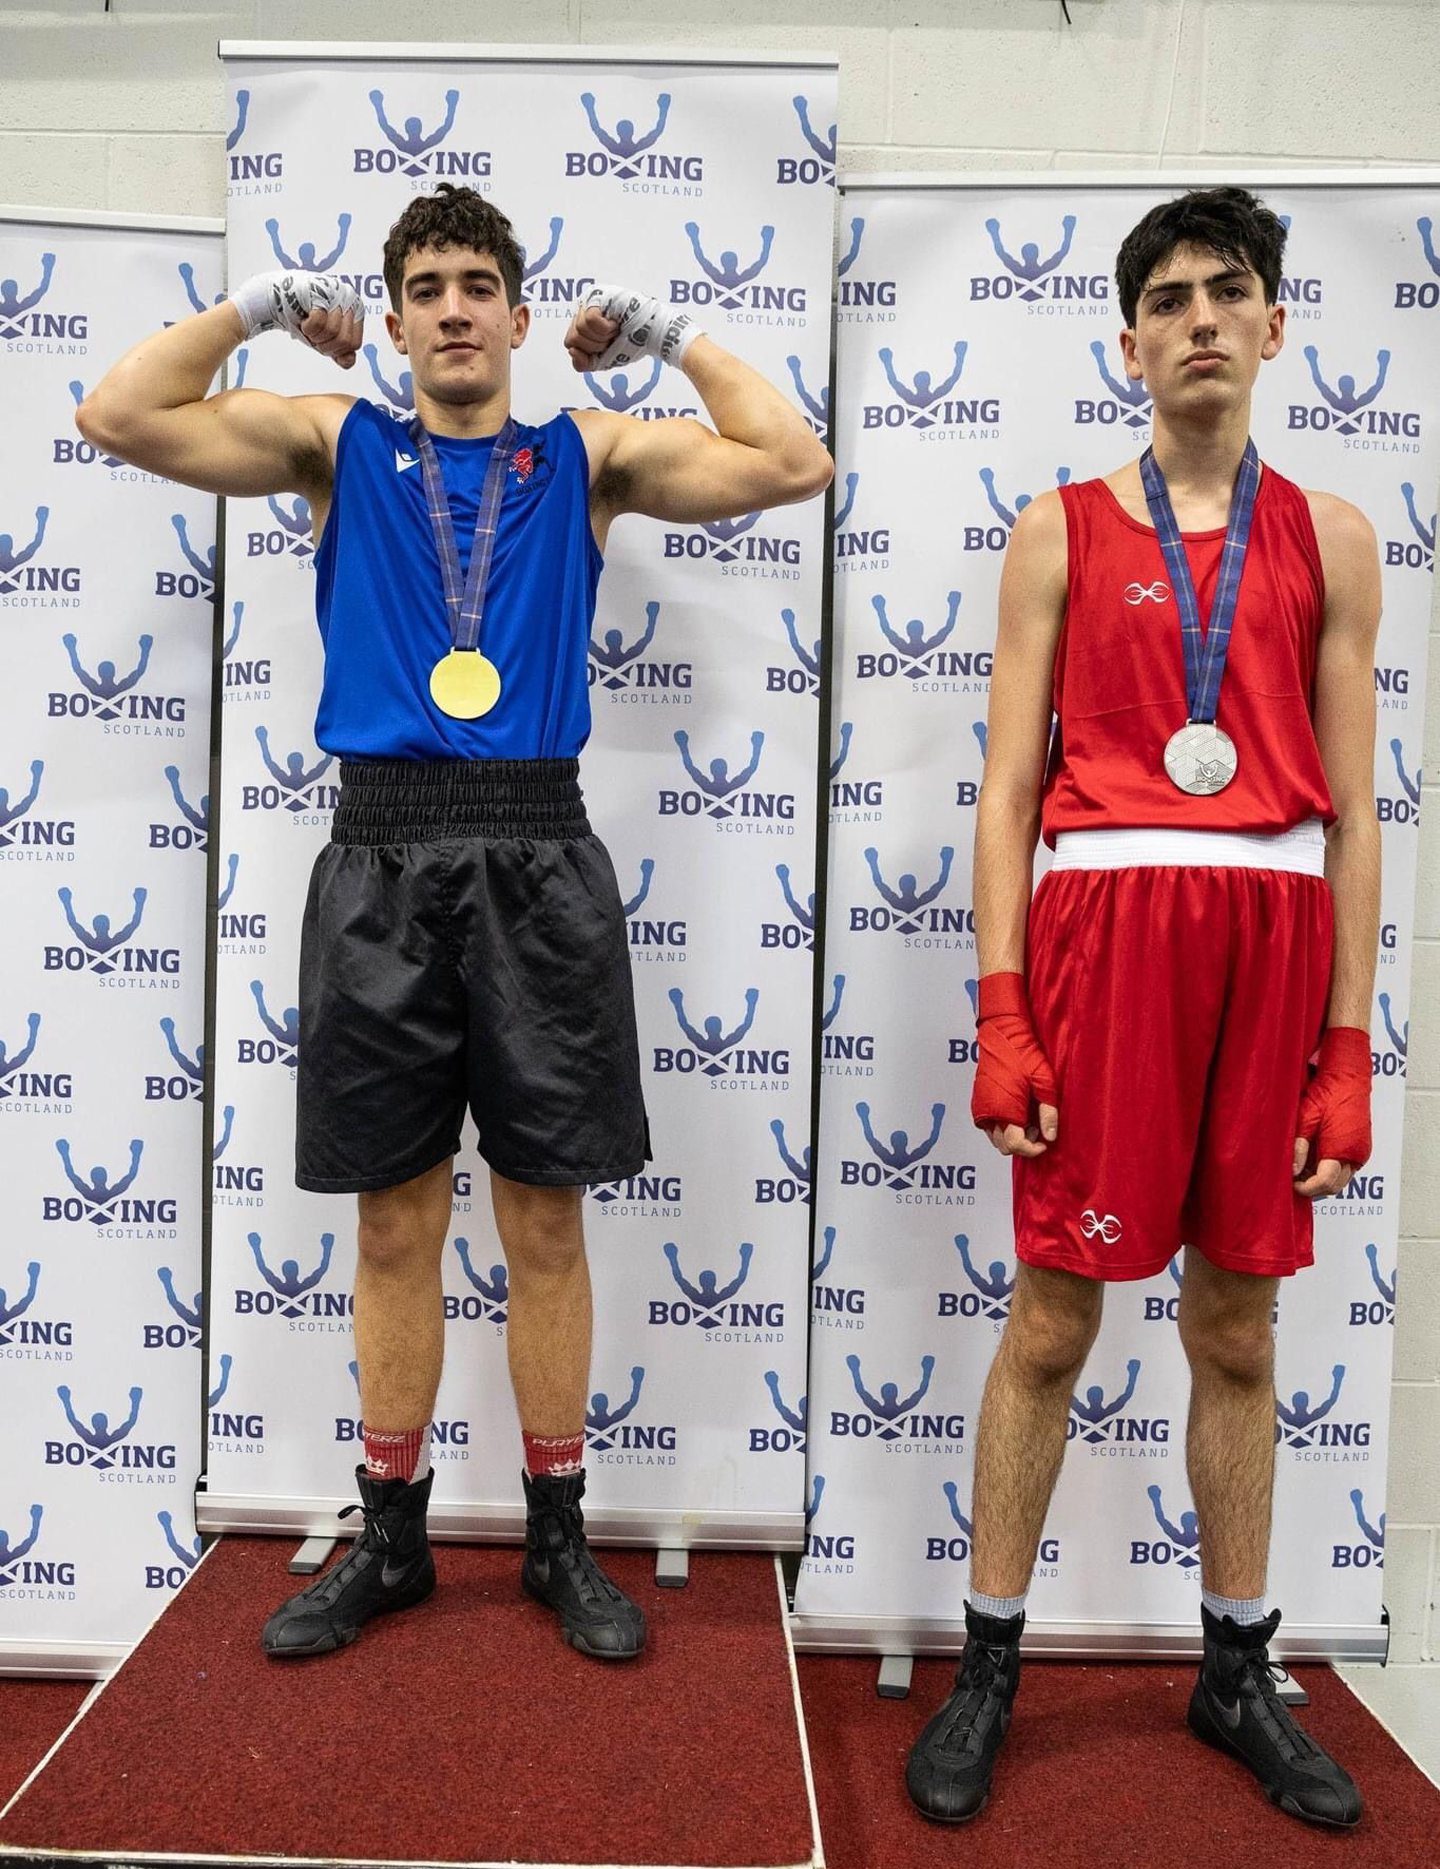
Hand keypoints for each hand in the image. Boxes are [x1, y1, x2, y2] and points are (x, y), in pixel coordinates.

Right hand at [296, 293, 362, 370]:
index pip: (354, 344)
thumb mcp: (326, 337)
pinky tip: (304, 318)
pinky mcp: (320, 290)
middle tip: (314, 333)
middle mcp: (350, 299)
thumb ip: (340, 352)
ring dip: (314, 335)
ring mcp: (336, 293)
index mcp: (356, 310)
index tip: (323, 341)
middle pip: (345, 340)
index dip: (336, 349)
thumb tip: (348, 360)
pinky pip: (318, 321)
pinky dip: (308, 326)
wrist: (279, 296)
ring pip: (332, 331)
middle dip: (324, 344)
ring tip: (308, 324)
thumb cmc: (303, 315)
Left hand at [566, 283, 699, 371]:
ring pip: (580, 329)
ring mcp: (589, 299)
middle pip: (572, 338)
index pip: (570, 343)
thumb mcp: (602, 360)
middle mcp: (582, 307)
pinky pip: (589, 320)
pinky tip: (616, 322)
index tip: (608, 345)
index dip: (590, 351)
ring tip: (616, 328)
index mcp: (581, 322)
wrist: (654, 334)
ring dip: (603, 336)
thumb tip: (571, 350)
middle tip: (613, 337)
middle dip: (596, 345)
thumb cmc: (632, 343)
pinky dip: (605, 328)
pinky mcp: (597, 294)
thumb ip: (583, 363)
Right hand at [971, 972, 1058, 1158]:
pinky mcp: (978, 1102)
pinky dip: (1003, 1126)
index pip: (1015, 1145)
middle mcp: (988, 1113)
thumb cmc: (1022, 1054)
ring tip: (1028, 1119)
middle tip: (1038, 1129)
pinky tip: (1016, 1112)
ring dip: (1012, 1136)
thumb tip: (1051, 1136)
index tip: (1045, 1143)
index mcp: (1004, 1110)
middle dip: (1023, 1144)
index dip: (1032, 1149)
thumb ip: (1048, 1112)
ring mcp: (981, 1108)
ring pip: (995, 1138)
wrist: (1001, 1034)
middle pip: (1004, 1146)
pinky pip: (989, 1125)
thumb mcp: (1044, 1082)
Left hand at [1293, 1026, 1370, 1198]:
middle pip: (1334, 1187)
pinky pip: (1343, 1169)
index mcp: (1343, 1149)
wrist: (1349, 1077)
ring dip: (1319, 1179)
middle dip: (1312, 1187)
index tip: (1290, 1184)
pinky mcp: (1360, 1149)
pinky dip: (1327, 1170)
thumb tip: (1292, 1170)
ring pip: (1339, 1180)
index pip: (1325, 1183)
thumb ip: (1299, 1147)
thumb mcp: (1305, 1119)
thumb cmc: (1328, 1094)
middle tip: (1292, 1178)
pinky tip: (1311, 1159)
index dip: (1306, 1188)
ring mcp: (1360, 1153)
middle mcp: (1356, 1156)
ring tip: (1299, 1167)